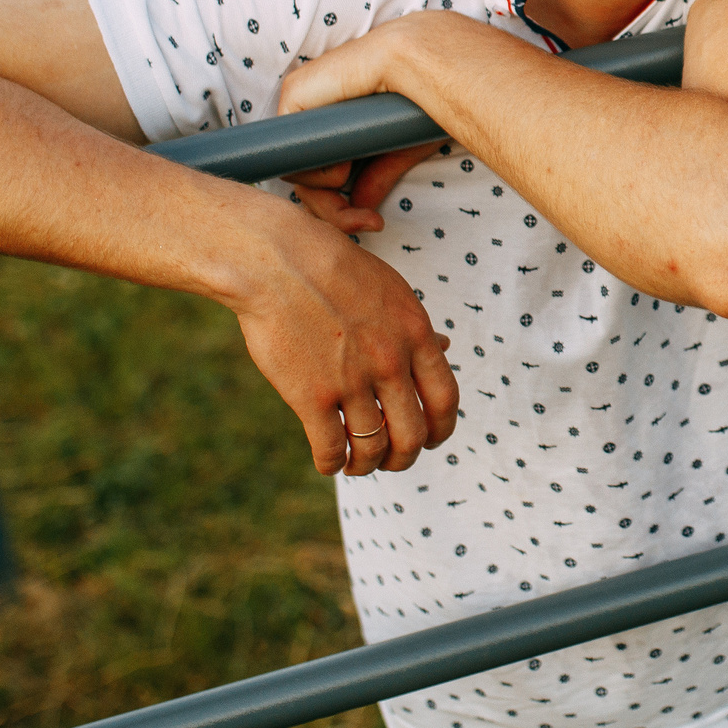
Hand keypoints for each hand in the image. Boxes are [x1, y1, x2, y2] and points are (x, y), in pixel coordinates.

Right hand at [217, 200, 459, 477]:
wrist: (280, 262)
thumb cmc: (335, 271)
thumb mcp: (392, 291)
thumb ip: (416, 327)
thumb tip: (447, 347)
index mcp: (417, 335)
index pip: (445, 400)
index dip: (441, 429)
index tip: (430, 439)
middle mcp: (390, 363)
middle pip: (413, 434)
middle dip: (404, 457)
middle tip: (392, 460)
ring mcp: (352, 381)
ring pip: (373, 448)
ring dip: (368, 466)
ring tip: (358, 465)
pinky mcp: (311, 396)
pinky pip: (331, 448)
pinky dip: (332, 464)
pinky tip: (329, 462)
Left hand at [279, 15, 471, 234]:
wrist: (427, 63)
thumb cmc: (420, 97)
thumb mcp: (395, 152)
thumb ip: (374, 178)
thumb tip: (363, 211)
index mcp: (332, 119)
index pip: (319, 174)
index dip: (338, 207)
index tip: (371, 222)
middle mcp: (312, 110)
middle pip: (304, 179)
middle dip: (332, 214)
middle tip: (367, 223)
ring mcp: (300, 101)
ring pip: (295, 173)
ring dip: (326, 198)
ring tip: (361, 195)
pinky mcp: (294, 95)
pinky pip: (291, 153)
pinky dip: (316, 174)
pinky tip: (343, 169)